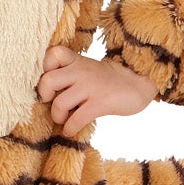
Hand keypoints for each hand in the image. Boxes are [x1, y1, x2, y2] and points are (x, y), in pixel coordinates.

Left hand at [36, 45, 156, 137]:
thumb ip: (70, 74)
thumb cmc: (108, 80)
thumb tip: (47, 94)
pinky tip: (71, 130)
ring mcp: (91, 87)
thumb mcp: (88, 69)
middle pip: (48, 81)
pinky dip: (70, 128)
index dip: (46, 67)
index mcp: (78, 61)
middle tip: (51, 102)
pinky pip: (77, 119)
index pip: (54, 53)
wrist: (139, 84)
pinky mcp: (101, 103)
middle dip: (45, 95)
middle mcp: (82, 71)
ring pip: (59, 103)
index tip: (52, 81)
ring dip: (57, 116)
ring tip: (63, 119)